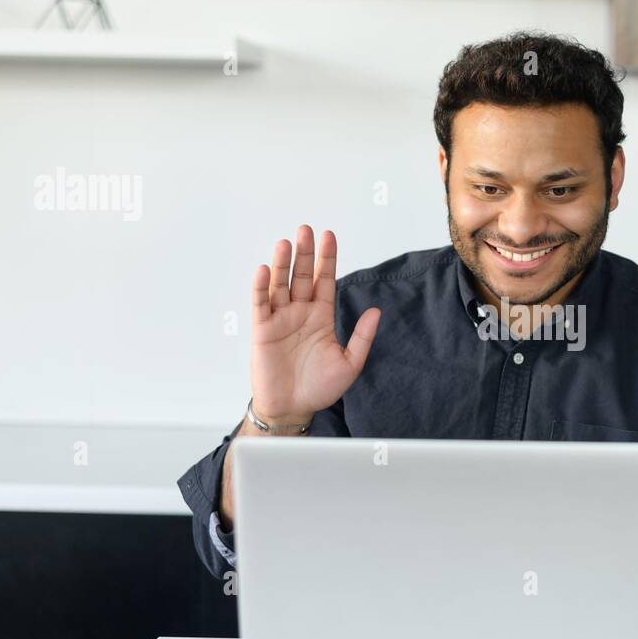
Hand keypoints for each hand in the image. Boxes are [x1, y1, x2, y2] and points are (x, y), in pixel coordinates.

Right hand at [250, 226, 379, 423]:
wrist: (293, 408)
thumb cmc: (320, 388)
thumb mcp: (350, 363)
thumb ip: (362, 337)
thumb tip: (376, 311)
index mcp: (321, 317)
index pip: (325, 280)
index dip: (327, 258)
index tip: (329, 236)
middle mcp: (300, 313)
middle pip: (303, 276)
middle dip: (305, 253)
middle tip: (306, 230)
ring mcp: (280, 319)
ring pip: (280, 284)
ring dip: (282, 263)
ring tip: (286, 243)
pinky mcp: (263, 330)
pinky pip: (261, 304)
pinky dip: (261, 287)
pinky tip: (264, 270)